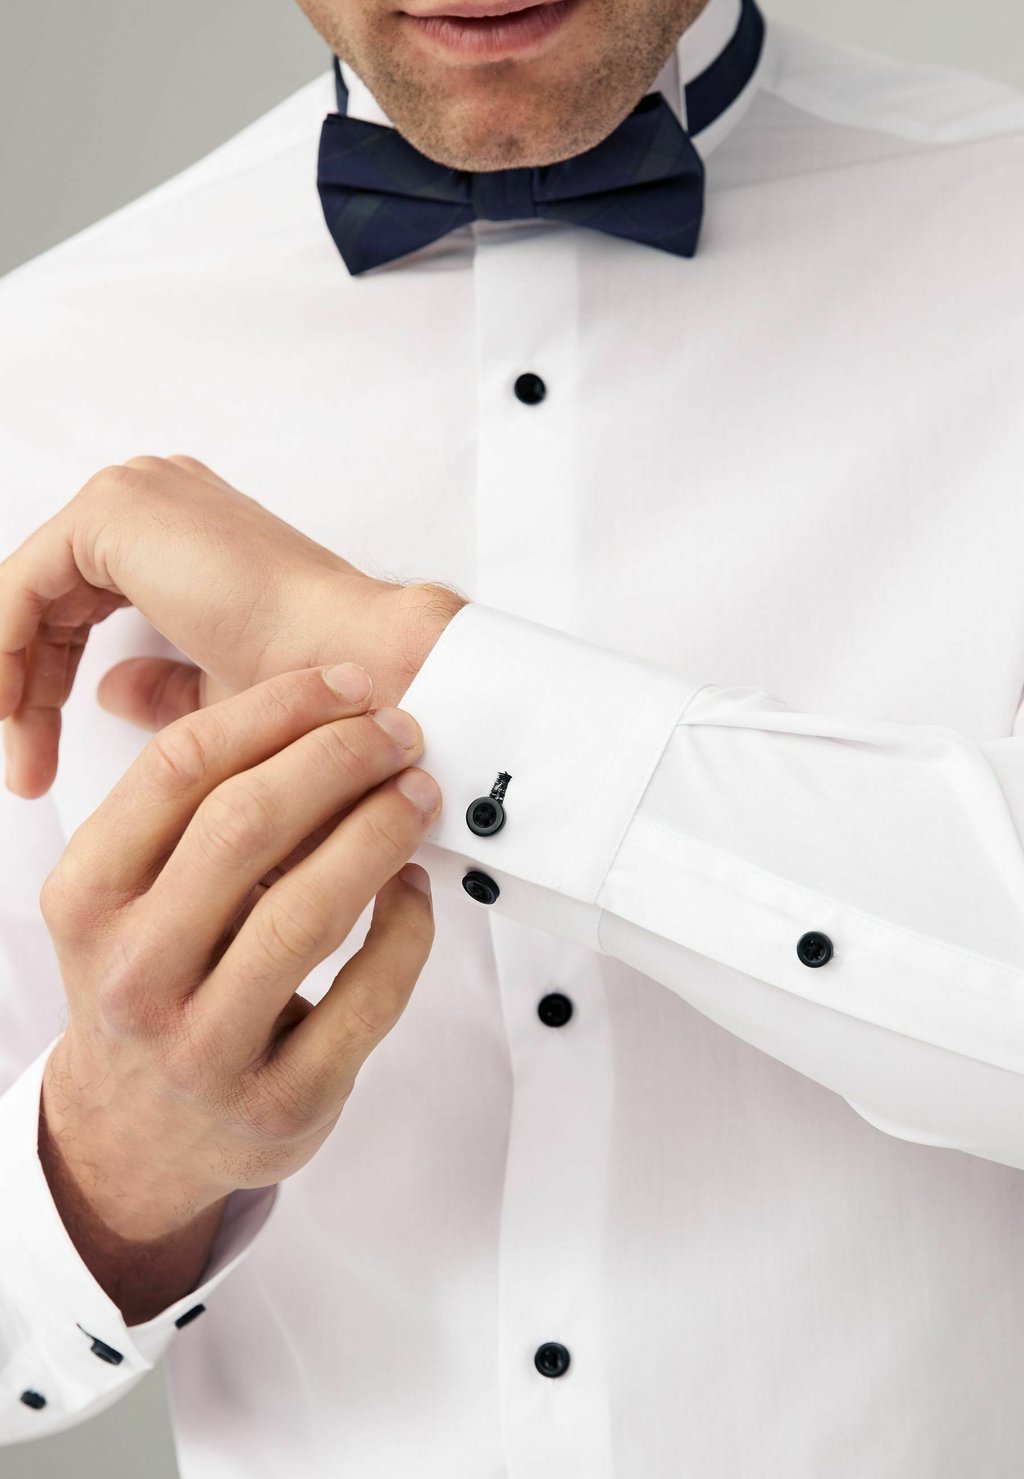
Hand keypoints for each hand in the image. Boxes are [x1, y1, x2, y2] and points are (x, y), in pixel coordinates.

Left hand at [0, 455, 467, 795]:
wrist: (357, 667)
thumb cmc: (312, 687)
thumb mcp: (218, 693)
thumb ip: (160, 686)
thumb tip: (108, 693)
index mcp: (185, 531)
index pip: (82, 603)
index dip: (52, 683)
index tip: (42, 756)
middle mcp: (159, 498)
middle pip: (50, 597)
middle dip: (28, 687)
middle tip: (25, 766)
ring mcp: (139, 495)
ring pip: (31, 592)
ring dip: (14, 677)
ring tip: (22, 754)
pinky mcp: (117, 511)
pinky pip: (22, 585)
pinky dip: (8, 651)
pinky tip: (18, 712)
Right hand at [39, 662, 439, 1249]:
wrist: (133, 1139)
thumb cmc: (147, 988)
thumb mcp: (123, 899)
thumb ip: (183, 809)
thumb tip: (304, 698)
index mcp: (87, 901)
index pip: (178, 769)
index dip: (277, 710)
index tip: (347, 687)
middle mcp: (132, 974)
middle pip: (245, 827)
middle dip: (339, 759)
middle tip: (400, 734)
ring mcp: (205, 1048)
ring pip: (307, 913)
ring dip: (379, 834)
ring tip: (417, 796)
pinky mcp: (282, 1103)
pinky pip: (367, 998)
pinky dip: (406, 929)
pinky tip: (414, 888)